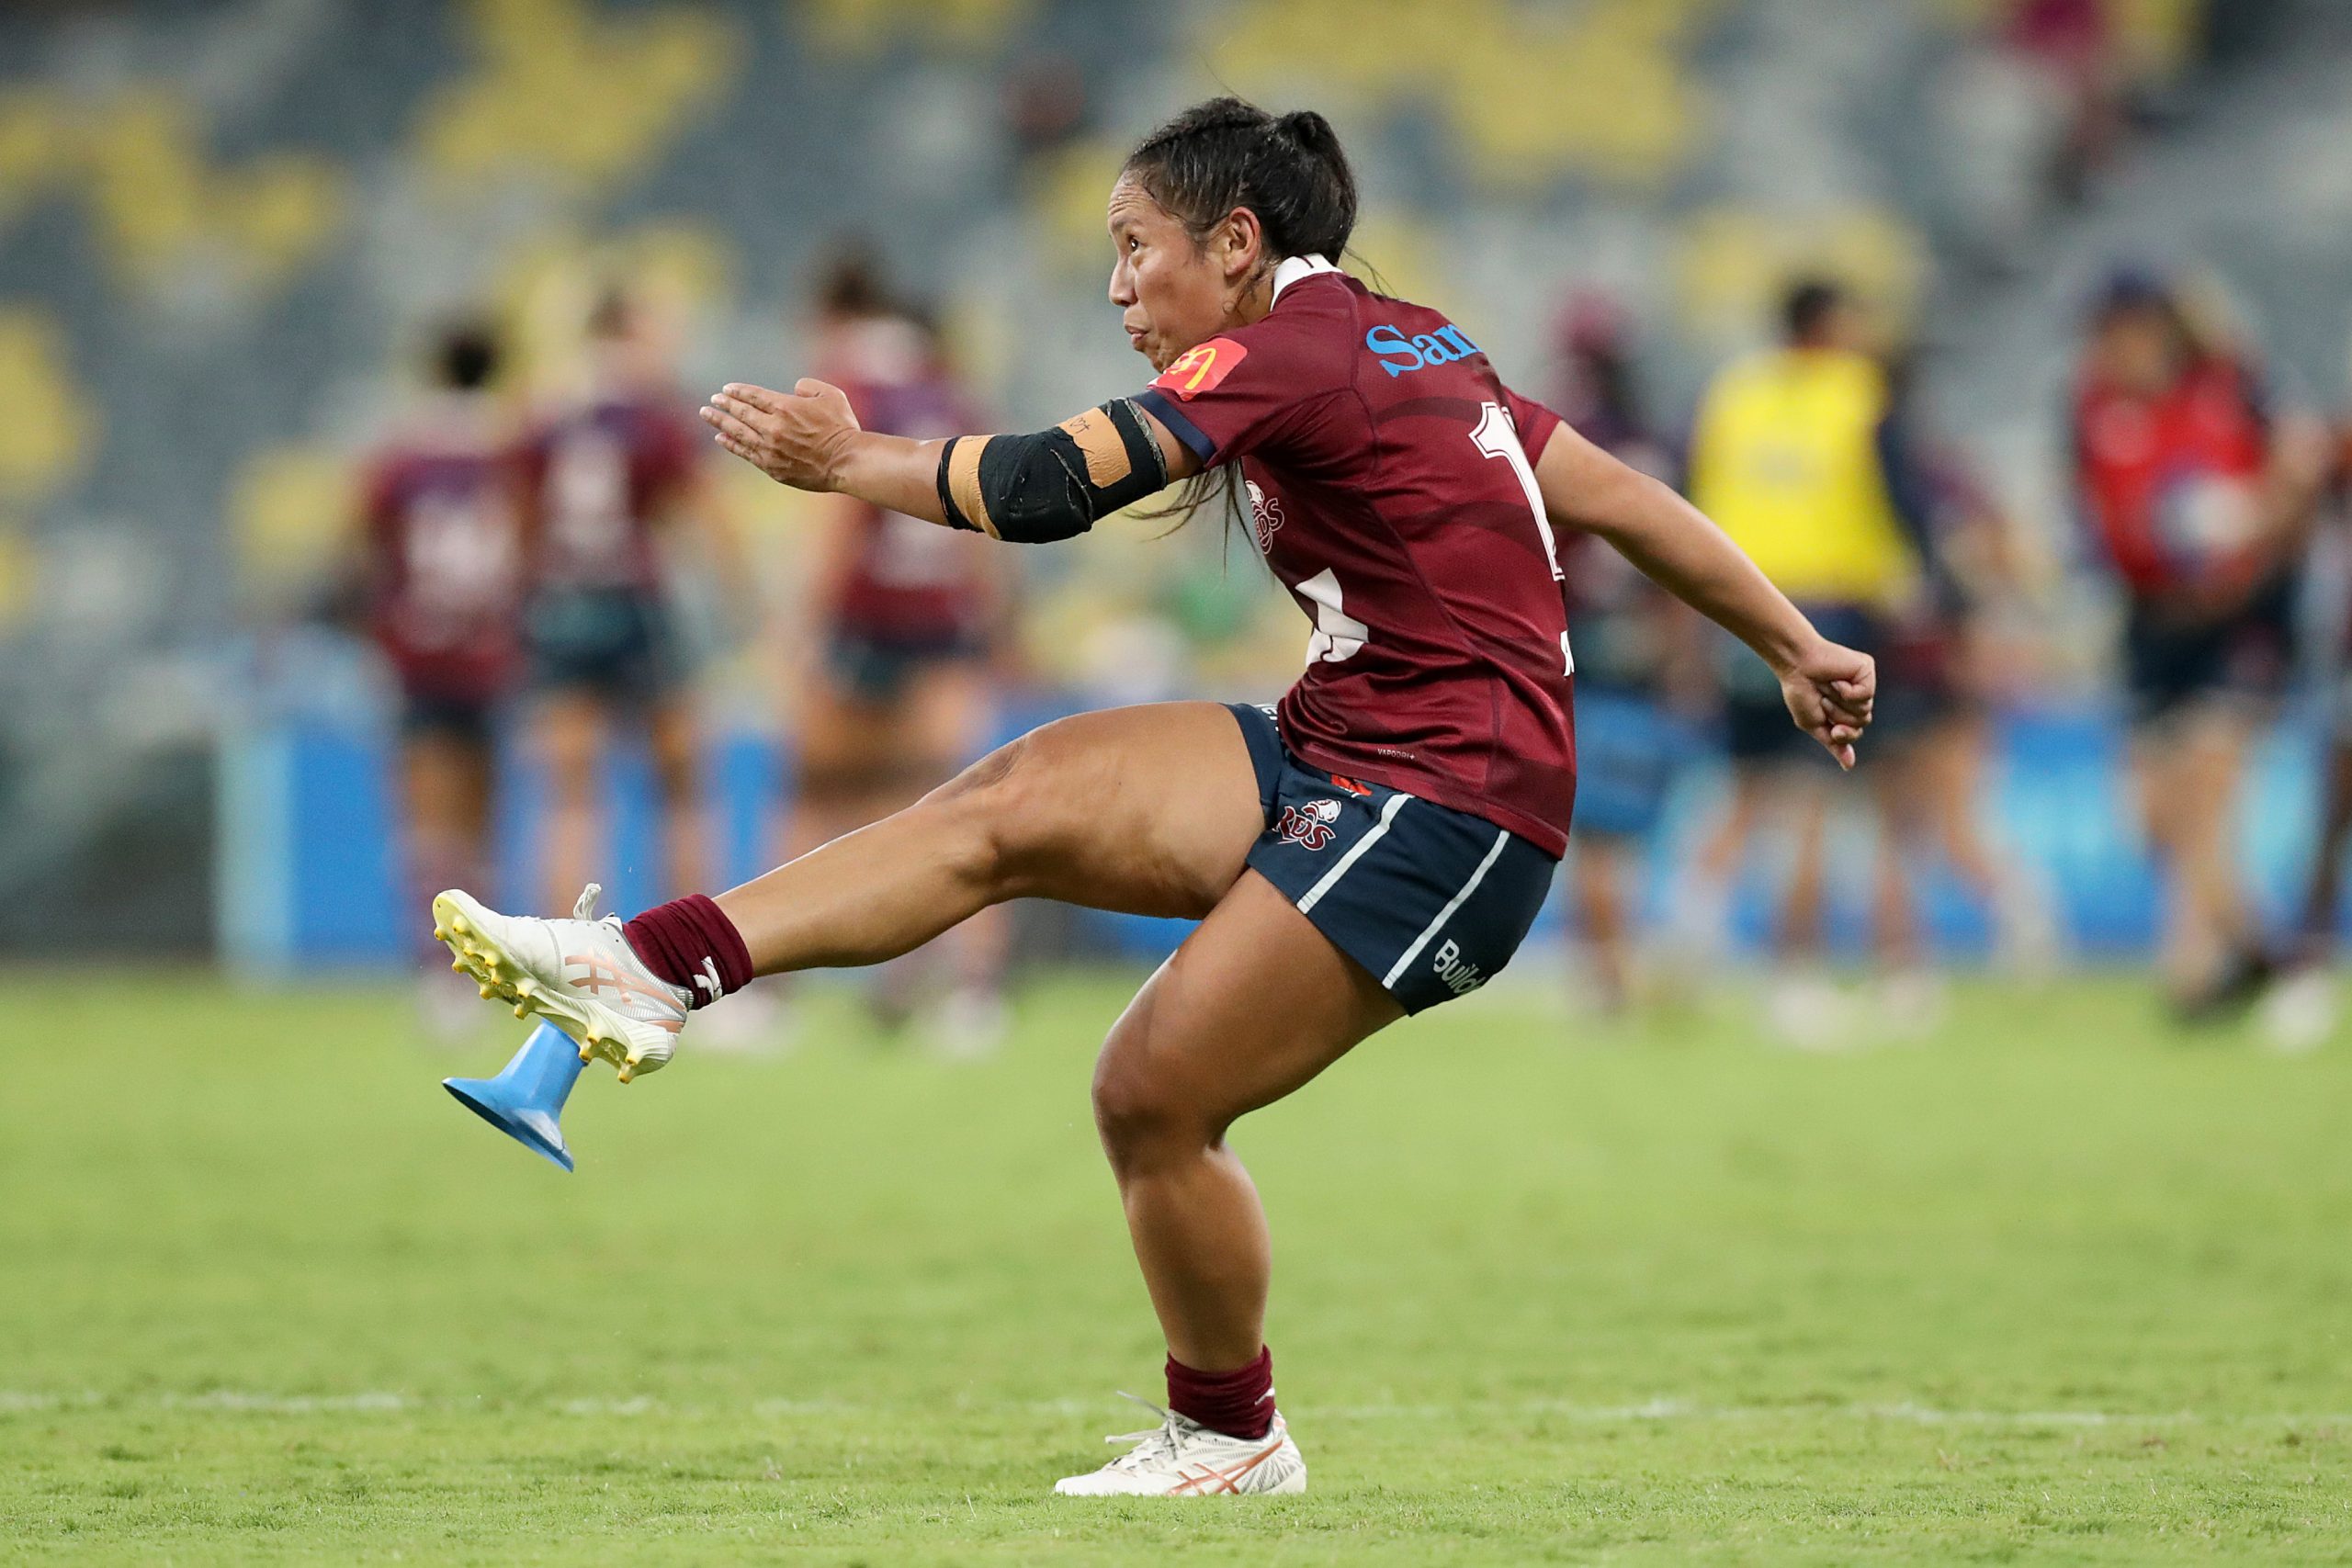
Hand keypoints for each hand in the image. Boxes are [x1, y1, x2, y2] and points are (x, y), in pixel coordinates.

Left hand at [700, 380, 860, 491]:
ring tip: (707, 415)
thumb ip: (809, 386)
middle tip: (712, 401)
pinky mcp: (772, 466)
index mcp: (785, 407)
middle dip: (725, 405)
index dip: (738, 391)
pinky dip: (732, 444)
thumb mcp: (831, 395)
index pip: (753, 396)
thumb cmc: (842, 427)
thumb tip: (794, 389)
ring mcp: (770, 449)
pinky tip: (721, 438)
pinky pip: (746, 453)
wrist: (846, 461)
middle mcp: (772, 427)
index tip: (727, 390)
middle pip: (741, 413)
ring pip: (738, 433)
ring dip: (721, 423)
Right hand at [1779, 637, 1875, 769]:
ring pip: (1865, 709)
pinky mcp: (1866, 670)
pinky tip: (1837, 680)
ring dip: (1840, 704)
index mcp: (1845, 709)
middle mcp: (1857, 696)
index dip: (1845, 735)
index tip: (1832, 729)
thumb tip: (1849, 766)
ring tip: (1827, 688)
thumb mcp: (1814, 724)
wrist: (1796, 666)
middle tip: (1823, 700)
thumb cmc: (1801, 693)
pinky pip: (1866, 694)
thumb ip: (1833, 743)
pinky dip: (1847, 692)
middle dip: (1839, 716)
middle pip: (1862, 722)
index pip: (1856, 732)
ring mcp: (1863, 683)